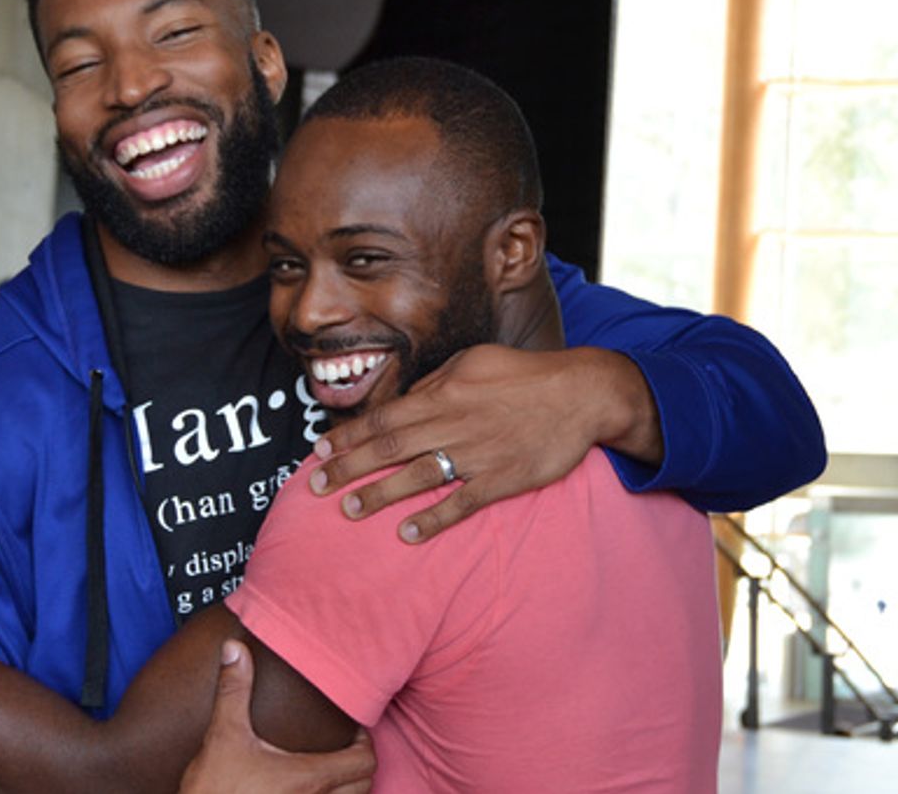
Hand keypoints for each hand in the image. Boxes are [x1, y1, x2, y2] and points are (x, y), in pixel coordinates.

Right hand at [179, 641, 374, 793]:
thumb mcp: (224, 736)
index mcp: (308, 778)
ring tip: (332, 771)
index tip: (353, 731)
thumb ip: (233, 691)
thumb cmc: (213, 791)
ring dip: (348, 789)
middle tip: (346, 748)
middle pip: (364, 786)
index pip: (364, 762)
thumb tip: (234, 649)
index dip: (365, 744)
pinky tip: (309, 793)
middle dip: (360, 765)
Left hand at [309, 345, 654, 542]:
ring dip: (380, 494)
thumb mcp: (473, 363)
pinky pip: (462, 502)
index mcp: (444, 395)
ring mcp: (478, 454)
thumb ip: (435, 385)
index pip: (384, 417)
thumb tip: (402, 402)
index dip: (349, 435)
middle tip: (317, 486)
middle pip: (391, 447)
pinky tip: (408, 534)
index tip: (319, 451)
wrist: (581, 394)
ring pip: (419, 476)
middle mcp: (454, 424)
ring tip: (350, 510)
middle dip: (350, 468)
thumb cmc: (523, 375)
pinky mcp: (503, 479)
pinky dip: (434, 518)